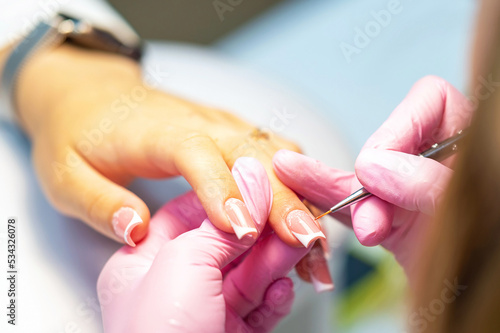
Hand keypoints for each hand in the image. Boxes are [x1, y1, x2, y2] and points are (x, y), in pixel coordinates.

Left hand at [14, 44, 322, 247]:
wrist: (97, 98)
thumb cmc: (80, 135)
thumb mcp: (65, 175)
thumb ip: (99, 202)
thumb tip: (135, 229)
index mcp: (161, 133)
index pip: (199, 157)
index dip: (224, 192)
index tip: (244, 232)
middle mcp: (203, 125)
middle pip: (254, 156)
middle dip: (284, 200)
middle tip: (308, 244)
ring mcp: (225, 126)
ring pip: (278, 154)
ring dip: (302, 196)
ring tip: (316, 245)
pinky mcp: (236, 134)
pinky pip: (279, 156)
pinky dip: (299, 187)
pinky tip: (308, 220)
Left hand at [97, 157, 320, 331]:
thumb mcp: (178, 269)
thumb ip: (216, 228)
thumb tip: (252, 187)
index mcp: (142, 256)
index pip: (189, 207)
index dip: (230, 194)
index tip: (263, 190)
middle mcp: (172, 277)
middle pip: (229, 235)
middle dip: (268, 226)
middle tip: (296, 217)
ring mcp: (201, 303)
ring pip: (250, 266)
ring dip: (280, 256)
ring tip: (305, 244)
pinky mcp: (228, 326)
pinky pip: (258, 302)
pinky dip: (276, 294)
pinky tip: (287, 285)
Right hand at [273, 76, 473, 272]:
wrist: (486, 304)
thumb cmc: (489, 253)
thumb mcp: (471, 209)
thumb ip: (428, 185)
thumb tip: (375, 168)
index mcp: (471, 147)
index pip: (433, 102)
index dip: (402, 124)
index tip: (383, 162)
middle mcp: (437, 165)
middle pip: (389, 142)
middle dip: (370, 175)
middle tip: (369, 208)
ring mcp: (411, 195)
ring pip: (363, 178)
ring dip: (339, 190)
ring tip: (296, 177)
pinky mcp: (391, 225)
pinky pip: (351, 207)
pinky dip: (324, 198)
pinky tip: (294, 179)